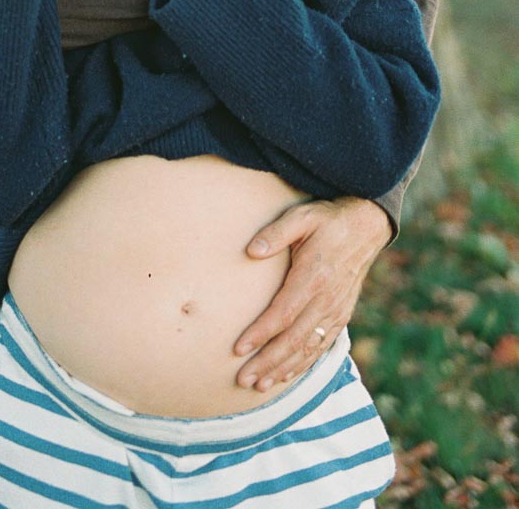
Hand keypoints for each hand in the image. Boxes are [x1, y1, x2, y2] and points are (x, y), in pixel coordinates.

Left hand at [234, 197, 391, 390]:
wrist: (365, 226)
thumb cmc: (328, 220)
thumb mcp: (302, 217)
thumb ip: (276, 233)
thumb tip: (251, 250)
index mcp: (314, 277)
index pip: (283, 314)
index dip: (260, 333)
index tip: (238, 348)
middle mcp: (327, 300)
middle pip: (293, 340)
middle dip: (267, 362)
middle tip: (242, 379)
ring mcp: (336, 311)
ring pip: (307, 348)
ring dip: (283, 369)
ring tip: (259, 386)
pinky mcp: (341, 315)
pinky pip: (322, 346)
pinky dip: (304, 364)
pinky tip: (287, 375)